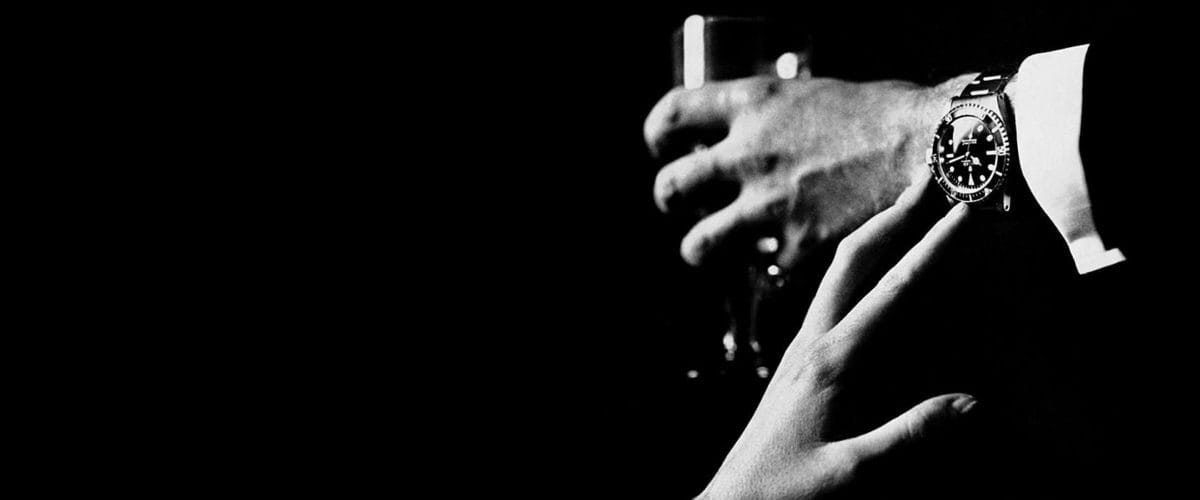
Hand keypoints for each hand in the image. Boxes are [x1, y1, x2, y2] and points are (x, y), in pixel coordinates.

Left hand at [644, 74, 973, 268]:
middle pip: (671, 185)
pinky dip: (771, 269)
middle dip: (668, 197)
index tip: (663, 145)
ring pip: (698, 243)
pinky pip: (764, 268)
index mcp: (756, 104)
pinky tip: (783, 262)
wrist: (939, 145)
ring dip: (698, 247)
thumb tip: (770, 136)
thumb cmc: (894, 111)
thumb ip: (782, 119)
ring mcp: (770, 204)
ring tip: (706, 248)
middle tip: (676, 202)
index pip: (672, 114)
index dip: (658, 133)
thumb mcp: (820, 95)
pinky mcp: (799, 245)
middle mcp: (750, 153)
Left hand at [696, 185, 974, 499]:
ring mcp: (804, 348)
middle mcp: (814, 343)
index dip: (933, 246)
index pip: (893, 290)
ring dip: (878, 233)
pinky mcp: (800, 362)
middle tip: (931, 174)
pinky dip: (862, 268)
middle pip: (856, 258)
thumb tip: (972, 404)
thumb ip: (907, 439)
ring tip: (910, 204)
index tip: (966, 207)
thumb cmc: (785, 494)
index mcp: (831, 362)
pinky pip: (834, 298)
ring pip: (840, 272)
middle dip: (896, 213)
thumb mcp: (849, 476)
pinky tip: (877, 269)